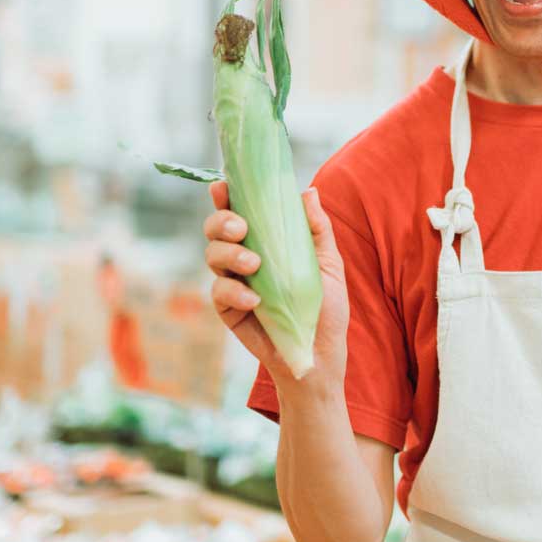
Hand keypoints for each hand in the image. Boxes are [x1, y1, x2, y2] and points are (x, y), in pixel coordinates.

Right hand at [204, 180, 350, 389]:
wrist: (320, 355)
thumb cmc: (327, 308)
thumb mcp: (329, 265)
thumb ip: (317, 230)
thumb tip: (307, 192)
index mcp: (267, 241)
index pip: (241, 211)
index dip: (226, 196)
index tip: (223, 185)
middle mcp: (244, 257)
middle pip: (216, 229)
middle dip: (221, 221)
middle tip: (241, 227)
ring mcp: (234, 283)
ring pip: (212, 256)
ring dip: (229, 254)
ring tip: (252, 263)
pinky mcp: (229, 310)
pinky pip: (219, 293)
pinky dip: (234, 292)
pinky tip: (254, 300)